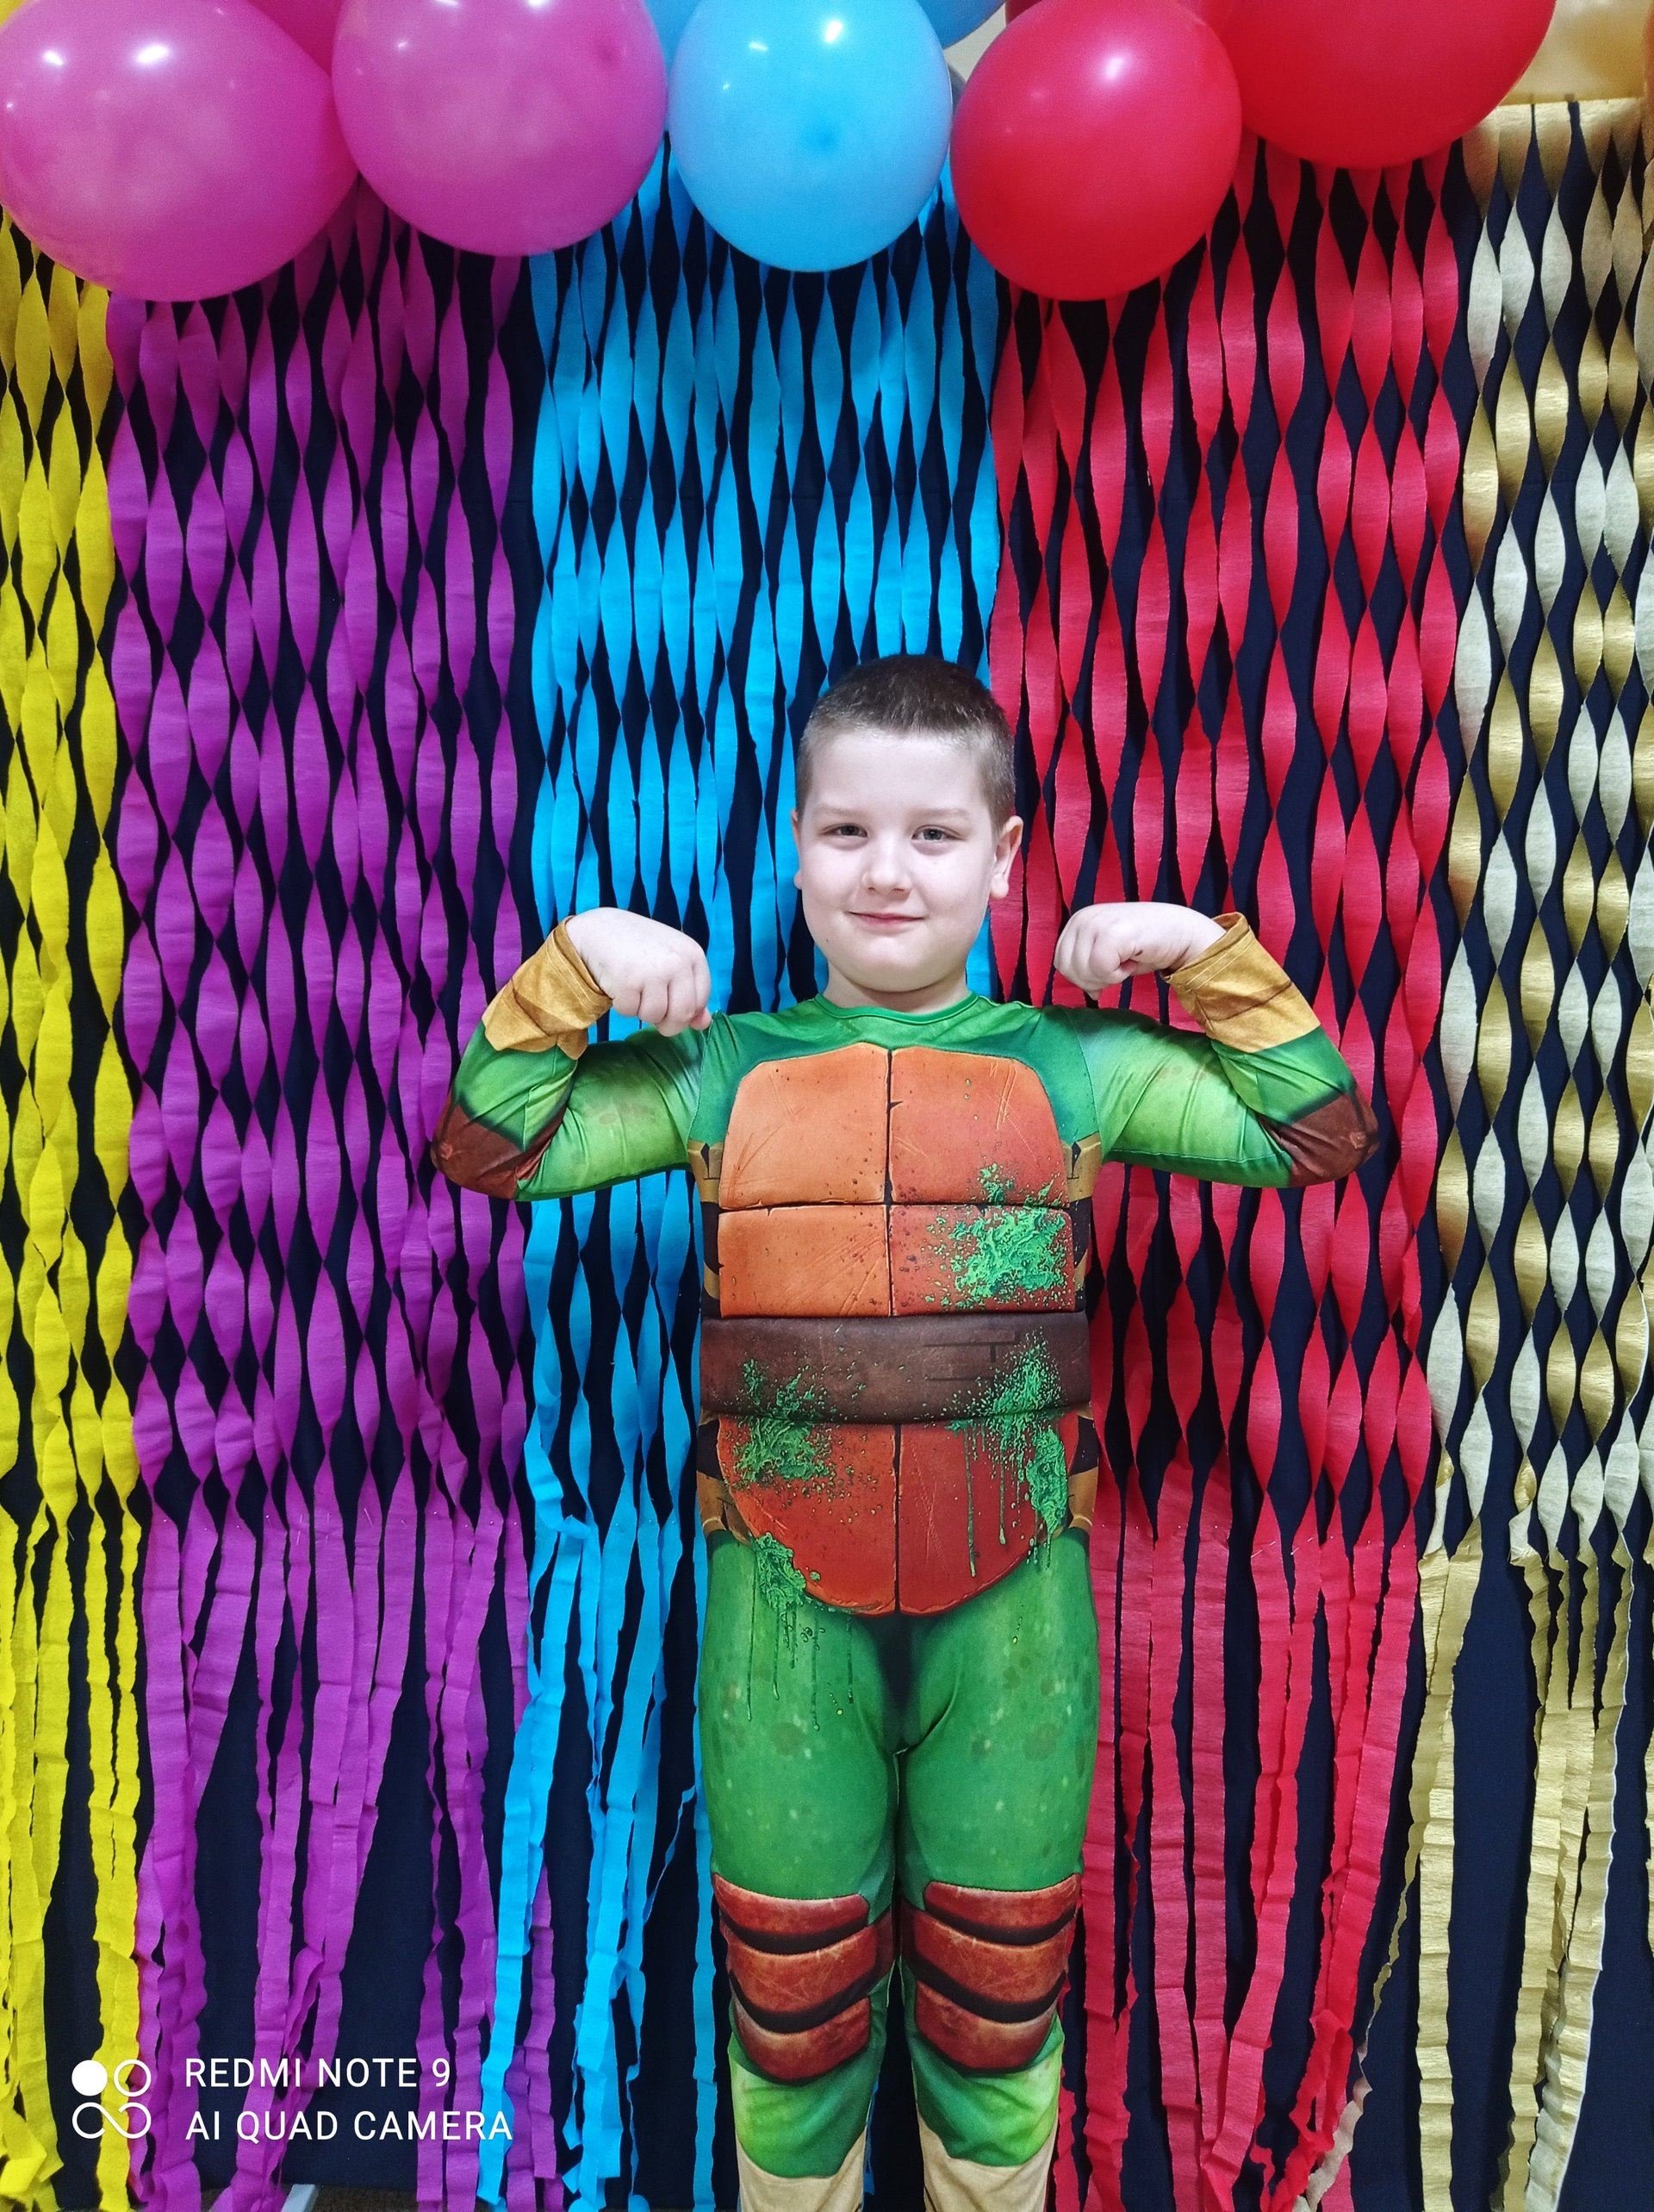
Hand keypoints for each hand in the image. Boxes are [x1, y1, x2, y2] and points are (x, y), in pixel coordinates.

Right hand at [562, 908, 714, 1034]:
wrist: (600, 929)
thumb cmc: (640, 948)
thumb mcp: (672, 963)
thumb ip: (691, 993)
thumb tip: (703, 1024)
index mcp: (694, 955)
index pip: (700, 1001)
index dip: (684, 1012)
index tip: (670, 1004)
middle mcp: (677, 962)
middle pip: (682, 1015)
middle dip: (666, 1023)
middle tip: (652, 1010)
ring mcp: (653, 971)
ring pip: (654, 1016)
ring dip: (640, 1011)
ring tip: (634, 988)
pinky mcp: (628, 981)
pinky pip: (629, 1012)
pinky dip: (622, 1006)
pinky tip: (619, 985)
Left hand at [1054, 901, 1226, 992]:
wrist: (1180, 933)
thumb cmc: (1144, 945)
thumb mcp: (1106, 954)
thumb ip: (1088, 968)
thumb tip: (1087, 992)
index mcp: (1077, 921)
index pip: (1060, 962)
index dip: (1083, 976)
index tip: (1109, 967)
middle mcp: (1083, 917)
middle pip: (1068, 969)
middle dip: (1094, 978)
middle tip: (1119, 965)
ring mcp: (1097, 923)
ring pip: (1083, 971)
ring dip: (1109, 976)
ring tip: (1126, 959)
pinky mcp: (1113, 933)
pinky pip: (1101, 970)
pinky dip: (1119, 974)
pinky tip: (1132, 959)